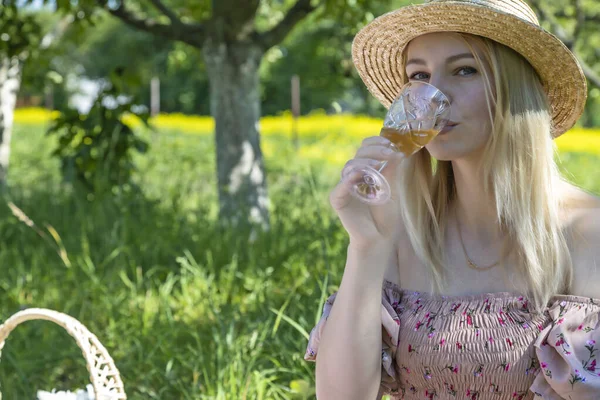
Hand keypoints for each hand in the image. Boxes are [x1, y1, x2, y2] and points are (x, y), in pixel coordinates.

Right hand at [329, 135, 405, 249]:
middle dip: (375, 150)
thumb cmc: (387, 214)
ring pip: (350, 166)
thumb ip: (393, 170)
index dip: (376, 142)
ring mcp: (344, 187)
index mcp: (365, 170)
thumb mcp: (393, 188)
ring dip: (365, 162)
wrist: (381, 238)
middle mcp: (352, 176)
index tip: (391, 143)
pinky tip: (361, 175)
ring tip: (379, 163)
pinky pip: (341, 186)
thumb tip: (400, 150)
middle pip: (359, 154)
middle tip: (390, 152)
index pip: (365, 148)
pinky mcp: (337, 200)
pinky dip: (350, 178)